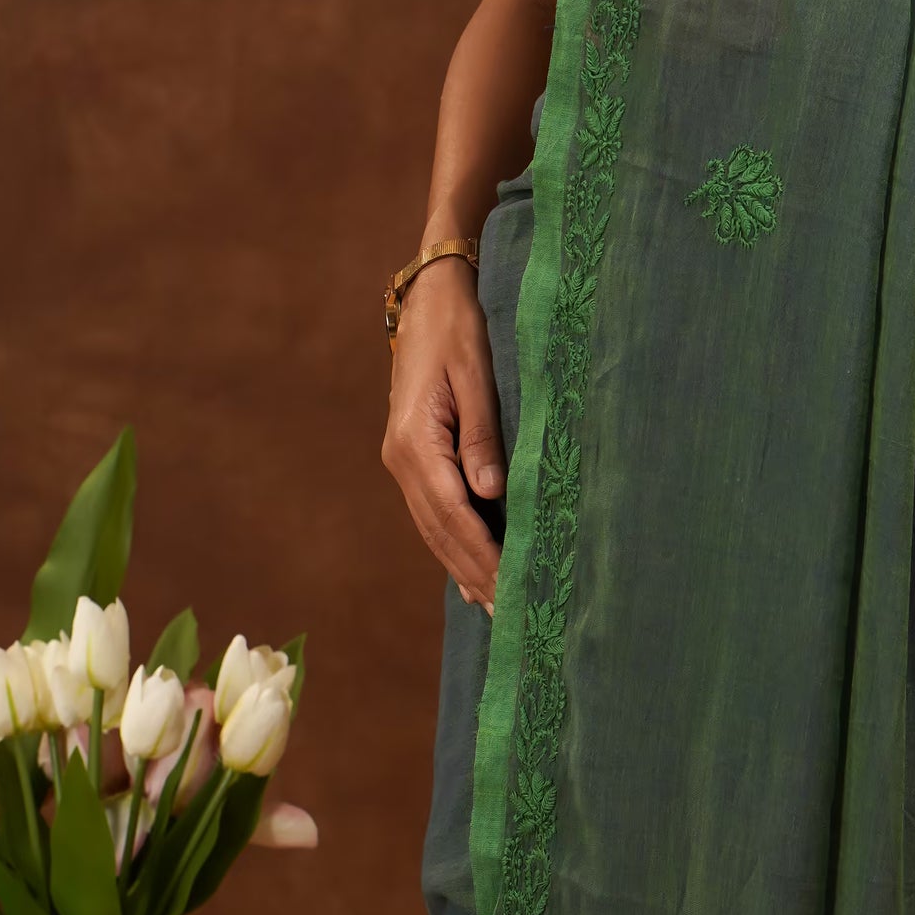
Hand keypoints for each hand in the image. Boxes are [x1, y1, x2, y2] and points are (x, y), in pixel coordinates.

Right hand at [380, 257, 503, 611]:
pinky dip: (453, 547)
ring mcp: (403, 461)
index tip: (513, 586)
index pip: (453, 513)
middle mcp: (401, 459)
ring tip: (495, 607)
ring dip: (464, 569)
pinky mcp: (413, 457)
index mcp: (414, 442)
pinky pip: (433, 514)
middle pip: (440, 531)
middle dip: (476, 574)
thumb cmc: (459, 329)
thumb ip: (482, 435)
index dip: (483, 554)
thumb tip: (491, 493)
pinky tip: (468, 578)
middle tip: (512, 616)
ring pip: (433, 528)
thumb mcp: (476, 375)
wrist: (430, 299)